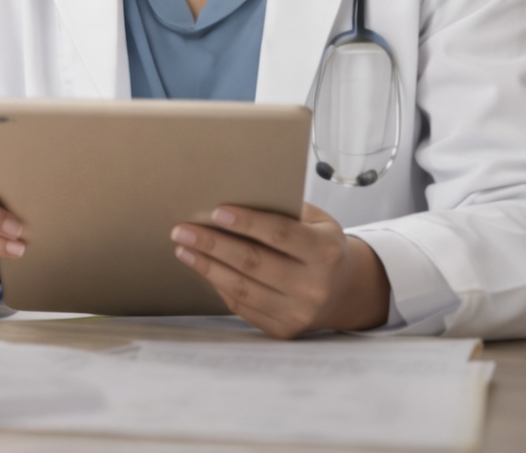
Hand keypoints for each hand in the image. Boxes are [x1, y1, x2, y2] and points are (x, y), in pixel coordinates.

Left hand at [170, 202, 390, 337]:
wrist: (343, 291)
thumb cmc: (320, 246)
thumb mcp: (316, 222)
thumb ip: (283, 211)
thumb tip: (233, 196)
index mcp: (326, 252)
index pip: (281, 234)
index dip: (248, 222)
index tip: (216, 211)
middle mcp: (314, 286)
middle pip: (254, 263)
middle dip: (213, 244)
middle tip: (182, 230)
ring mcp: (298, 313)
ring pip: (242, 288)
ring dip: (207, 266)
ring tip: (183, 248)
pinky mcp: (283, 330)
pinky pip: (241, 305)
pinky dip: (217, 284)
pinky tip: (202, 268)